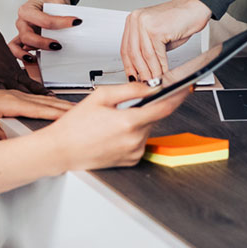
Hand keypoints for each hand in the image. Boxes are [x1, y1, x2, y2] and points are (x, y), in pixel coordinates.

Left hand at [0, 77, 71, 141]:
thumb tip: (13, 147)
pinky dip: (46, 101)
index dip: (60, 114)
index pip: (42, 109)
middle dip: (66, 108)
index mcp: (12, 102)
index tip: (76, 118)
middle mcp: (15, 96)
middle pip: (47, 102)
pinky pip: (33, 98)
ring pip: (41, 99)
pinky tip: (49, 102)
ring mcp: (12, 94)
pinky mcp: (7, 96)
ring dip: (58, 104)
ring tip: (72, 109)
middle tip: (84, 113)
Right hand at [10, 0, 82, 56]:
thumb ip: (62, 14)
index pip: (44, 20)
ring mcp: (22, 30)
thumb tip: (73, 26)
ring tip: (36, 58)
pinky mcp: (25, 38)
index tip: (75, 22)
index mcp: (27, 9)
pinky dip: (21, 54)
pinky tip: (31, 59)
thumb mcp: (58, 2)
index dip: (60, 23)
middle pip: (27, 35)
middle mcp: (22, 21)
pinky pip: (16, 48)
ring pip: (18, 44)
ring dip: (27, 52)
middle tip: (59, 45)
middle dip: (43, 42)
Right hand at [36, 83, 186, 170]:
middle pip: (153, 118)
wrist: (60, 150)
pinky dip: (131, 135)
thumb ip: (130, 89)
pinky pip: (139, 142)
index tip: (186, 89)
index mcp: (129, 122)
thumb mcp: (101, 96)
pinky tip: (112, 133)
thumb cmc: (75, 125)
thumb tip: (150, 86)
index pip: (164, 108)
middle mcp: (134, 140)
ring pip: (146, 130)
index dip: (178, 97)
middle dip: (144, 109)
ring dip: (136, 122)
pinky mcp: (130, 161)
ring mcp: (133, 152)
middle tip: (122, 108)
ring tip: (111, 123)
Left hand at [120, 0, 212, 82]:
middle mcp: (136, 20)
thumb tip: (142, 69)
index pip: (126, 48)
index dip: (129, 66)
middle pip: (133, 53)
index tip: (133, 77)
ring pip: (144, 55)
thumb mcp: (157, 35)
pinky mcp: (156, 29)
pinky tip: (163, 72)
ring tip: (155, 81)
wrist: (196, 8)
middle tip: (145, 83)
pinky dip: (160, 67)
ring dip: (151, 72)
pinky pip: (156, 54)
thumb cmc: (180, 20)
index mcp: (133, 20)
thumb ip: (147, 50)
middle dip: (140, 72)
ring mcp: (145, 23)